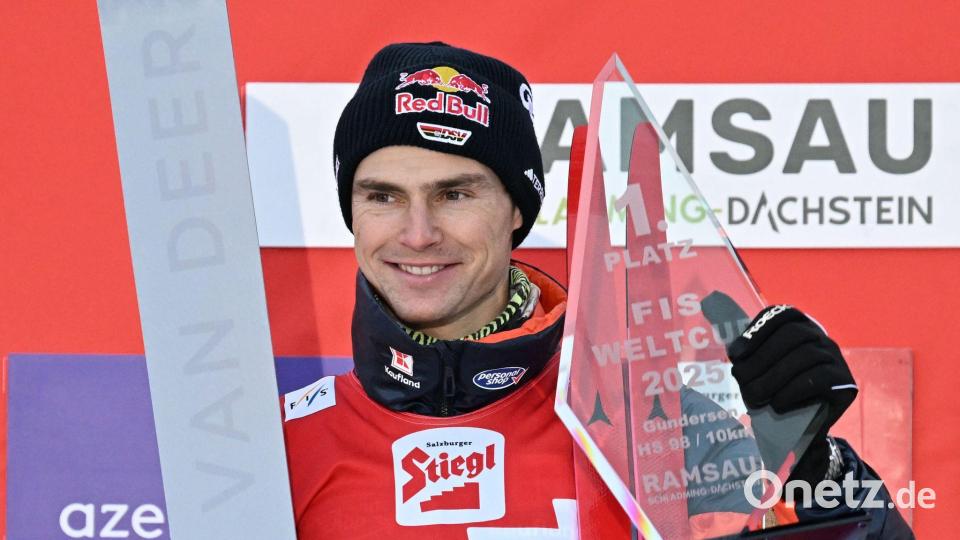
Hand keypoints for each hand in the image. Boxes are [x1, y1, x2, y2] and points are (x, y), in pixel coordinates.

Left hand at [727, 304, 857, 483]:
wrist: (799, 429)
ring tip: (755, 397)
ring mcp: (836, 358)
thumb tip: (719, 323)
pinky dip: (793, 391)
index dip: (756, 330)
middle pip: (793, 334)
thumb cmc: (772, 391)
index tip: (734, 354)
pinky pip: (820, 378)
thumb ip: (743, 348)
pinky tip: (778, 404)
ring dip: (773, 378)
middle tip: (741, 381)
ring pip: (805, 356)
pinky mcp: (846, 382)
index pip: (780, 315)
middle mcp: (820, 336)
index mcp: (798, 326)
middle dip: (762, 358)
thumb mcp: (755, 368)